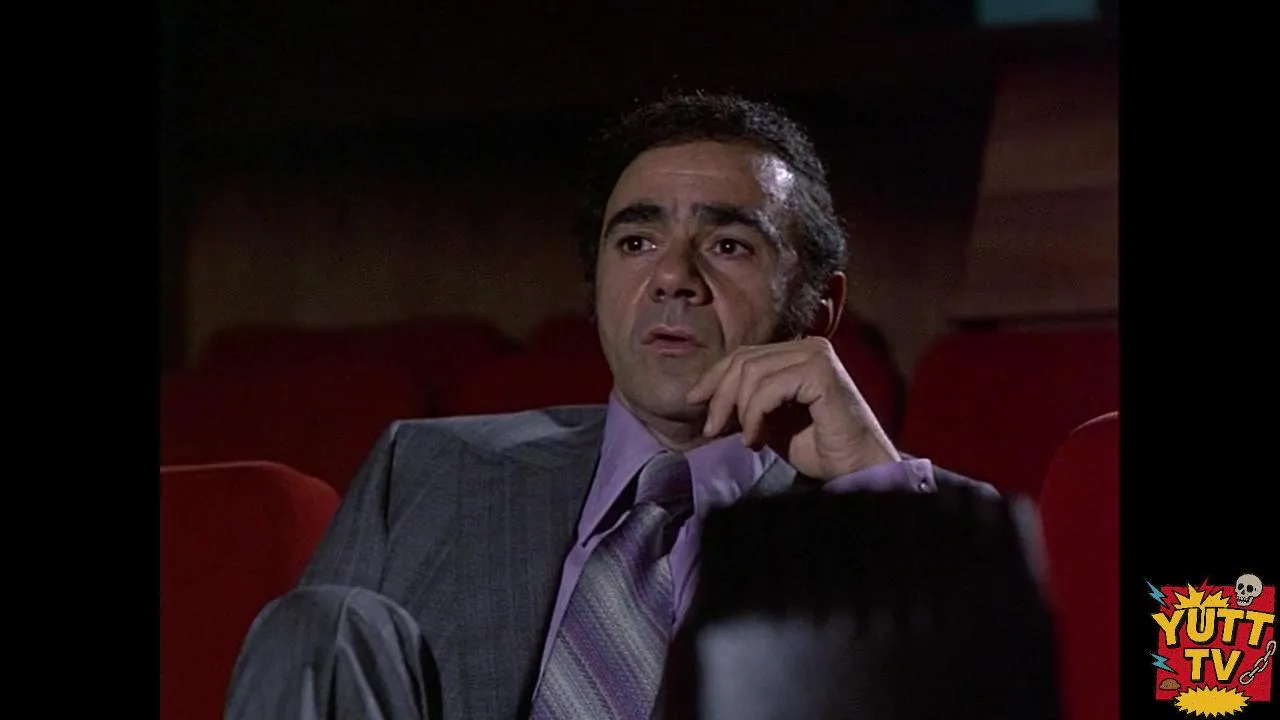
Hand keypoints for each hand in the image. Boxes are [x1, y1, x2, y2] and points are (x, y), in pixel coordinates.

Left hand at [685, 337, 899, 480]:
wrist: (855, 469)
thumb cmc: (819, 448)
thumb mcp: (771, 421)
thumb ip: (745, 403)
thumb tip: (704, 397)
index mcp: (798, 352)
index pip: (744, 354)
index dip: (715, 377)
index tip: (695, 402)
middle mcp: (810, 346)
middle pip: (743, 359)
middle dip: (719, 395)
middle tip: (710, 429)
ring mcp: (817, 355)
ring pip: (752, 373)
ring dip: (739, 411)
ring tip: (747, 439)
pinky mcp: (821, 373)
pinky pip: (768, 389)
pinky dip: (754, 415)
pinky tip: (757, 439)